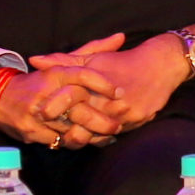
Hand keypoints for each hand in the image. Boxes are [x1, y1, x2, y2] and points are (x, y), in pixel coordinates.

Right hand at [0, 61, 111, 148]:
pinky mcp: (30, 131)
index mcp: (53, 73)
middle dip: (102, 120)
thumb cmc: (39, 81)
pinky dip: (73, 142)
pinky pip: (58, 141)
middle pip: (79, 110)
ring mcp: (36, 114)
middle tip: (118, 125)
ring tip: (107, 136)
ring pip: (71, 129)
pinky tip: (86, 142)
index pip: (82, 75)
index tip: (120, 93)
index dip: (103, 84)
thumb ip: (92, 51)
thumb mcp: (62, 64)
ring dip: (90, 135)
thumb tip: (121, 36)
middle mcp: (45, 92)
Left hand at [29, 31, 185, 137]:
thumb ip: (62, 61)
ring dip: (85, 135)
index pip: (68, 102)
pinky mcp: (137, 121)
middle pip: (81, 125)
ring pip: (98, 134)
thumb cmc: (123, 61)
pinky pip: (115, 134)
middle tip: (57, 130)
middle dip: (66, 129)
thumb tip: (34, 60)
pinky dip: (103, 135)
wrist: (161, 65)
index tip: (43, 113)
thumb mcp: (91, 58)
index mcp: (95, 85)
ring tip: (74, 134)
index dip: (53, 109)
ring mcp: (124, 114)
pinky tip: (95, 133)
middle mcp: (109, 102)